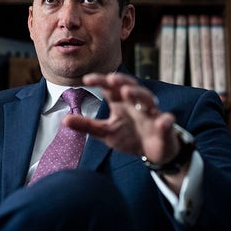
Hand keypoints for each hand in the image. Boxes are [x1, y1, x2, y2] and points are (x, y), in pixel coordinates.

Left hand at [64, 73, 181, 166]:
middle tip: (110, 78)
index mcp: (121, 103)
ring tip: (128, 92)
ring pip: (148, 99)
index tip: (86, 79)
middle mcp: (137, 104)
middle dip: (121, 81)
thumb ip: (87, 125)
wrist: (154, 152)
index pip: (110, 88)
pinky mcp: (165, 128)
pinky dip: (165, 121)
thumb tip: (64, 120)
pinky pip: (166, 122)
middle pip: (130, 87)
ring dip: (139, 94)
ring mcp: (152, 114)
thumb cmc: (129, 136)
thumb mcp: (106, 132)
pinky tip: (163, 121)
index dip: (100, 82)